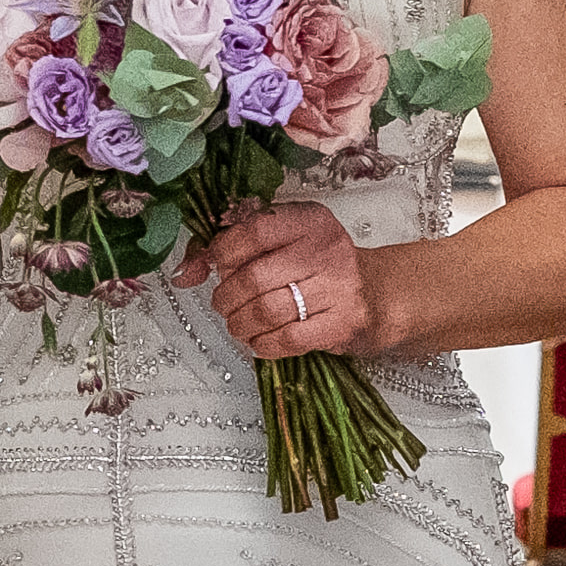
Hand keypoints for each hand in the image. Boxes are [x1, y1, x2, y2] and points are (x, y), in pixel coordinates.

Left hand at [193, 198, 379, 364]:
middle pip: (254, 278)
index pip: (253, 232)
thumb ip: (234, 249)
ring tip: (238, 325)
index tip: (215, 268)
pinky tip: (259, 341)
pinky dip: (263, 345)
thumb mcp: (286, 243)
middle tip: (225, 305)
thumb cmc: (322, 267)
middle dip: (228, 298)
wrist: (380, 295)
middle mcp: (326, 249)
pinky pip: (288, 340)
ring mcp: (337, 288)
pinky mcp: (342, 323)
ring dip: (241, 324)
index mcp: (309, 221)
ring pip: (267, 311)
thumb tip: (184, 273)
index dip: (222, 254)